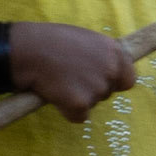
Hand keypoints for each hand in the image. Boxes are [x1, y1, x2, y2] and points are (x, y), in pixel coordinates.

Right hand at [11, 21, 135, 122]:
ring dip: (77, 98)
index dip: (113, 82)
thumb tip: (110, 70)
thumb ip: (101, 55)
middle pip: (108, 93)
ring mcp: (97, 89)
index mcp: (114, 52)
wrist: (27, 51)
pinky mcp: (81, 104)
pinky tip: (54, 94)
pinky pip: (78, 117)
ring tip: (59, 81)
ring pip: (92, 104)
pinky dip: (66, 111)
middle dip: (91, 90)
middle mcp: (111, 70)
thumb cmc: (50, 41)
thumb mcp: (85, 39)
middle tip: (69, 77)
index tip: (99, 81)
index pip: (128, 79)